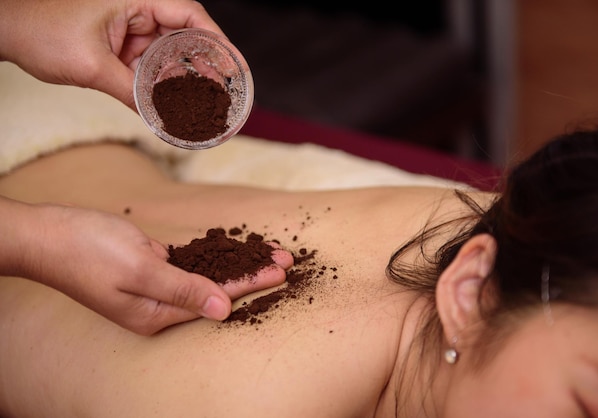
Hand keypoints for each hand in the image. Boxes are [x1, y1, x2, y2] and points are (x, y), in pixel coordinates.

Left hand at [0, 0, 222, 108]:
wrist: (9, 32)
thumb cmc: (41, 32)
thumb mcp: (90, 66)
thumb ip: (129, 92)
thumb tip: (158, 117)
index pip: (188, 14)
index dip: (216, 39)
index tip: (232, 64)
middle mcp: (137, 9)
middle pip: (185, 34)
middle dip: (205, 63)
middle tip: (223, 90)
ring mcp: (130, 27)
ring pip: (170, 51)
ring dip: (184, 77)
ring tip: (205, 100)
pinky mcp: (122, 44)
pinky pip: (151, 63)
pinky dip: (163, 82)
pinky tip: (175, 100)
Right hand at [4, 201, 292, 334]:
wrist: (48, 235)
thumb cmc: (88, 251)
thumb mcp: (140, 271)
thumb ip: (183, 290)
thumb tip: (223, 311)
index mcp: (156, 315)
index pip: (216, 299)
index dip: (250, 284)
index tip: (280, 272)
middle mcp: (159, 306)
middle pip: (217, 290)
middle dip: (253, 274)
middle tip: (287, 261)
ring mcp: (155, 287)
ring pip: (207, 275)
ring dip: (239, 264)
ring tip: (270, 255)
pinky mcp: (151, 268)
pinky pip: (190, 263)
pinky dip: (214, 256)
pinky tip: (235, 251)